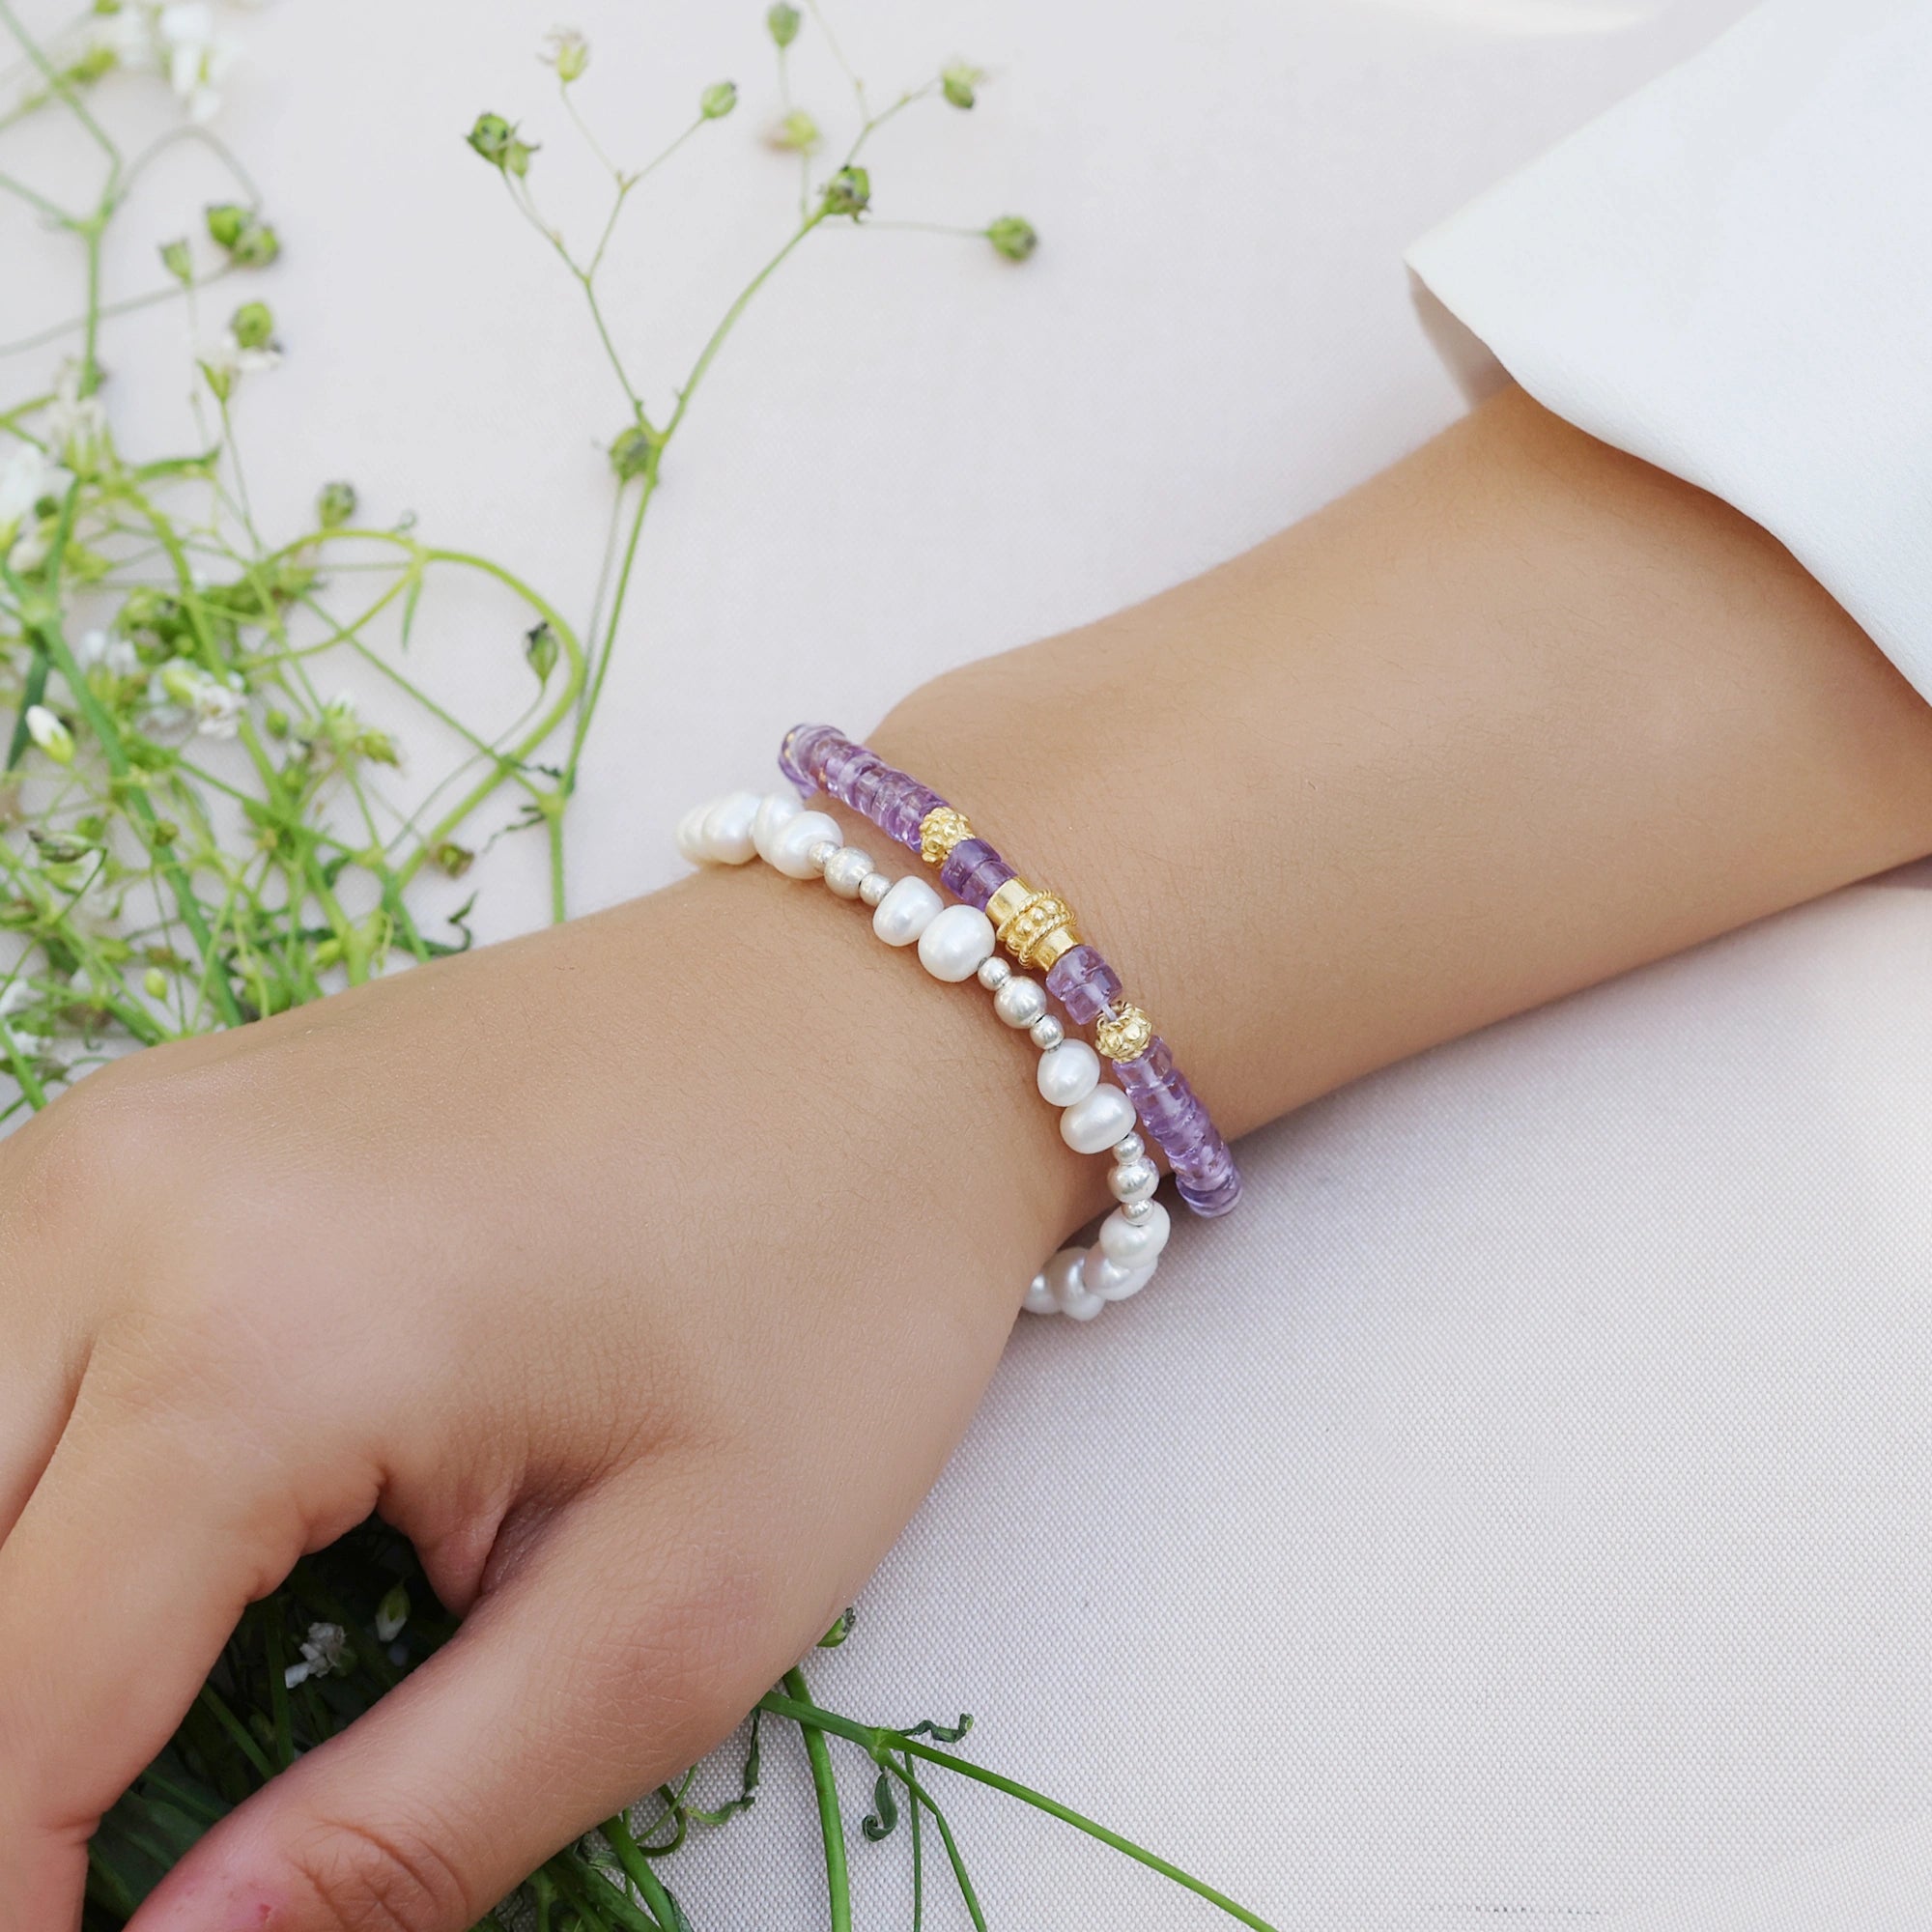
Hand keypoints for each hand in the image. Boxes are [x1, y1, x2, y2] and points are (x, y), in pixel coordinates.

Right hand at [0, 851, 1076, 1931]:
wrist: (885, 1014)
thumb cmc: (835, 1279)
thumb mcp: (672, 1605)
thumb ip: (408, 1827)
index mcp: (250, 1343)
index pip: (7, 1720)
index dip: (18, 1904)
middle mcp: (126, 1205)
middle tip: (110, 1871)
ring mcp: (129, 1131)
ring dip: (0, 1610)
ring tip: (122, 1731)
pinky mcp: (166, 1111)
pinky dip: (17, 1468)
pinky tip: (119, 1553)